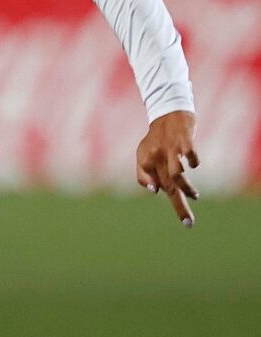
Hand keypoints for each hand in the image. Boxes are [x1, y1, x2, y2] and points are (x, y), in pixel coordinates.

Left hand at [135, 110, 200, 226]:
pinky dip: (193, 161)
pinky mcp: (185, 140)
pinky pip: (190, 154)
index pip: (149, 181)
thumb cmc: (155, 139)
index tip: (159, 192)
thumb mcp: (142, 154)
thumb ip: (144, 173)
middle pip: (167, 185)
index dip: (153, 186)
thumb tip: (155, 192)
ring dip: (187, 188)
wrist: (168, 114)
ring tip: (194, 196)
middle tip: (188, 223)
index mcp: (145, 160)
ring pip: (177, 174)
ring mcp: (171, 149)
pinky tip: (193, 164)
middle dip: (178, 206)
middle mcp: (156, 156)